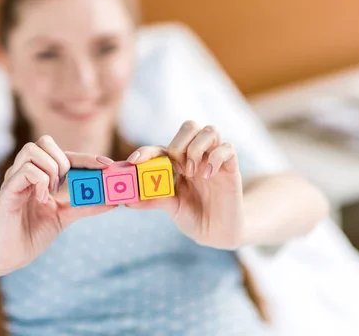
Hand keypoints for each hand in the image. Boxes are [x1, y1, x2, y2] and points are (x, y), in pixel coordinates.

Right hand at [0, 135, 114, 274]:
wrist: (10, 257)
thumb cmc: (33, 233)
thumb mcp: (65, 216)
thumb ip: (86, 205)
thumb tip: (114, 200)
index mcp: (38, 174)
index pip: (63, 153)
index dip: (86, 157)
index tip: (107, 164)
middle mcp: (24, 171)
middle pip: (43, 141)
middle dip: (63, 160)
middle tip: (66, 184)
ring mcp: (13, 179)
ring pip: (32, 150)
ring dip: (50, 169)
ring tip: (52, 192)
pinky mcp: (6, 191)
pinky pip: (25, 171)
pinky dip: (40, 181)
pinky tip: (42, 199)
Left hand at [126, 121, 243, 249]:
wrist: (216, 232)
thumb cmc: (192, 216)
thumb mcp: (170, 207)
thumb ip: (152, 200)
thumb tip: (127, 200)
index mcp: (177, 162)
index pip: (161, 147)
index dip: (146, 151)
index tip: (134, 161)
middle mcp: (196, 156)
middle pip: (189, 126)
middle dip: (179, 142)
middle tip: (176, 165)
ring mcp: (214, 159)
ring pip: (210, 131)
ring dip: (197, 148)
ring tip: (192, 172)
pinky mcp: (231, 167)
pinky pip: (228, 148)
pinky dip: (216, 157)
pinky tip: (208, 175)